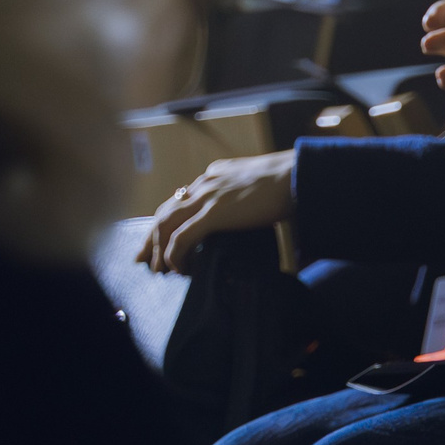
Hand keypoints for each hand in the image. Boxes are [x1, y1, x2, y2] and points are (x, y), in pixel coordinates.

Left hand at [138, 150, 294, 273]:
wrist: (300, 175)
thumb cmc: (291, 180)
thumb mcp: (260, 183)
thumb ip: (247, 196)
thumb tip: (252, 214)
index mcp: (216, 174)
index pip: (180, 198)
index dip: (166, 221)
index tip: (160, 239)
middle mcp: (206, 182)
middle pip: (165, 211)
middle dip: (150, 238)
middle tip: (143, 259)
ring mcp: (208, 195)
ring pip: (165, 225)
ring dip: (159, 250)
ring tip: (160, 270)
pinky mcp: (214, 212)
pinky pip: (181, 238)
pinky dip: (175, 255)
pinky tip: (181, 268)